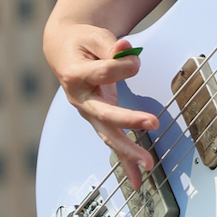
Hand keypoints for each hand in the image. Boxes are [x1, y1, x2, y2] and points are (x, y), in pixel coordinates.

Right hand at [48, 23, 160, 190]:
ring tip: (148, 164)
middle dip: (128, 120)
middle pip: (104, 114)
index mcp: (75, 74)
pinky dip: (125, 163)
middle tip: (151, 122)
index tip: (133, 56)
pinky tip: (137, 180)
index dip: (122, 64)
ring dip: (128, 150)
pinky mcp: (98, 120)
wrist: (65, 51)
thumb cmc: (82, 43)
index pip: (104, 72)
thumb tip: (126, 48)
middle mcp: (80, 99)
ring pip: (108, 135)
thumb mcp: (94, 36)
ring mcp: (88, 113)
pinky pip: (112, 143)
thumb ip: (111, 45)